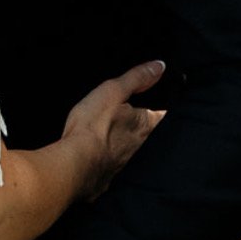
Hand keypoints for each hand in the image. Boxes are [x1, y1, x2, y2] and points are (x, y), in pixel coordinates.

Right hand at [60, 59, 165, 200]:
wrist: (75, 164)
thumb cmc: (94, 126)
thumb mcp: (113, 91)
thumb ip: (137, 78)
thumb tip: (160, 66)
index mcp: (147, 126)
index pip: (165, 114)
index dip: (164, 104)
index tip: (161, 97)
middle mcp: (143, 147)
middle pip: (151, 132)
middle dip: (145, 122)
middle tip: (135, 111)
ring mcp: (127, 163)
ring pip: (134, 147)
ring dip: (128, 139)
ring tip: (118, 129)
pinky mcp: (110, 174)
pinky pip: (116, 160)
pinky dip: (112, 153)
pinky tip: (102, 149)